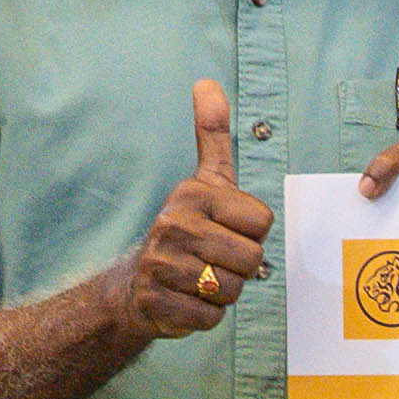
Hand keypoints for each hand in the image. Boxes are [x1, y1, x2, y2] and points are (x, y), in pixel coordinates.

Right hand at [133, 80, 275, 338]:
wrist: (136, 285)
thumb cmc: (186, 229)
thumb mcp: (205, 180)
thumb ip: (212, 134)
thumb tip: (207, 82)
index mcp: (193, 194)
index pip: (262, 222)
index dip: (251, 233)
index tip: (225, 229)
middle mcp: (174, 225)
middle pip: (252, 259)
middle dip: (240, 267)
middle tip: (214, 259)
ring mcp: (161, 264)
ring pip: (232, 289)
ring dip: (223, 292)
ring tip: (200, 278)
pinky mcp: (157, 300)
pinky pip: (211, 317)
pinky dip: (205, 315)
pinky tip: (187, 299)